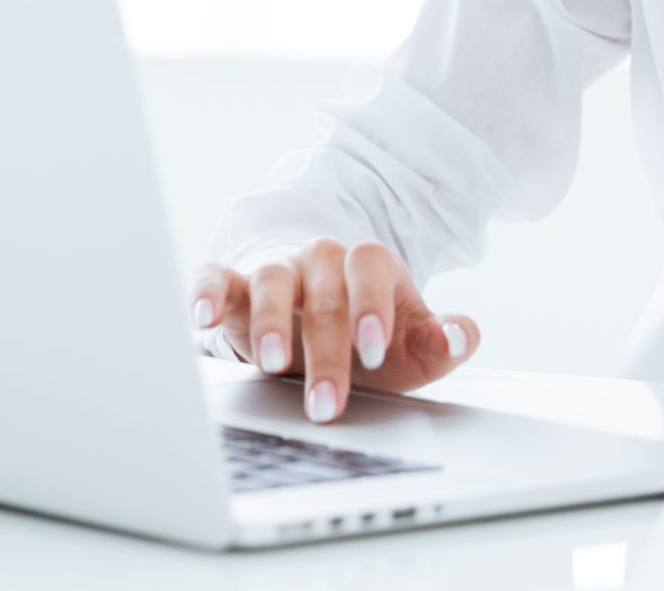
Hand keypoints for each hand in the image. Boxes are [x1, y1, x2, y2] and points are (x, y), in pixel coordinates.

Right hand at [188, 238, 481, 423]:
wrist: (324, 330)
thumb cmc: (370, 339)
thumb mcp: (410, 346)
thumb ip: (441, 343)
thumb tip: (460, 336)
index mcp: (366, 264)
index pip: (369, 266)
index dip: (370, 304)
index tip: (373, 350)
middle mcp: (319, 261)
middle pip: (322, 290)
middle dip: (326, 349)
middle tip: (328, 401)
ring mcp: (277, 271)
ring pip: (270, 279)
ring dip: (272, 321)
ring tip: (274, 366)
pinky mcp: (236, 287)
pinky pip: (217, 278)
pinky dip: (208, 292)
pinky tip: (202, 317)